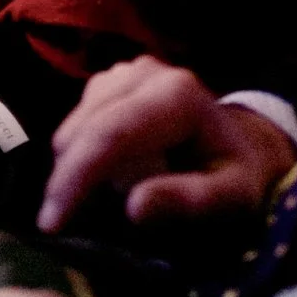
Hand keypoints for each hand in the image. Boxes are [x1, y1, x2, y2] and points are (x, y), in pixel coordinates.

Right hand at [39, 55, 296, 235]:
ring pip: (74, 124)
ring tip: (89, 203)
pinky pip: (77, 120)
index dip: (77, 177)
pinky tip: (97, 178)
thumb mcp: (231, 195)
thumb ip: (188, 200)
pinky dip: (77, 153)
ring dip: (71, 167)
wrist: (243, 143)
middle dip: (65, 179)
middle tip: (57, 224)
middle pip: (85, 127)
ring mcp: (125, 72)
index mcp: (177, 94)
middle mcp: (146, 72)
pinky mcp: (111, 80)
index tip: (53, 222)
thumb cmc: (237, 173)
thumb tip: (133, 207)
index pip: (111, 134)